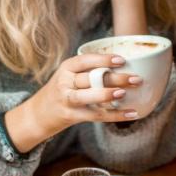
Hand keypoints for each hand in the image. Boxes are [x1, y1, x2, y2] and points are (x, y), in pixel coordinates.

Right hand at [5, 53, 141, 151]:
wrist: (39, 114)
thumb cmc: (63, 89)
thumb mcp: (70, 75)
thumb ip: (91, 70)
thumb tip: (126, 65)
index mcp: (67, 67)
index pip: (86, 60)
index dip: (103, 59)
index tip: (122, 60)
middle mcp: (65, 82)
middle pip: (92, 78)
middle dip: (115, 78)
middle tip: (136, 78)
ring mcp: (67, 99)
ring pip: (89, 96)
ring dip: (108, 94)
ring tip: (125, 93)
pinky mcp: (72, 116)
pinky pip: (96, 116)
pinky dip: (115, 115)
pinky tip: (131, 113)